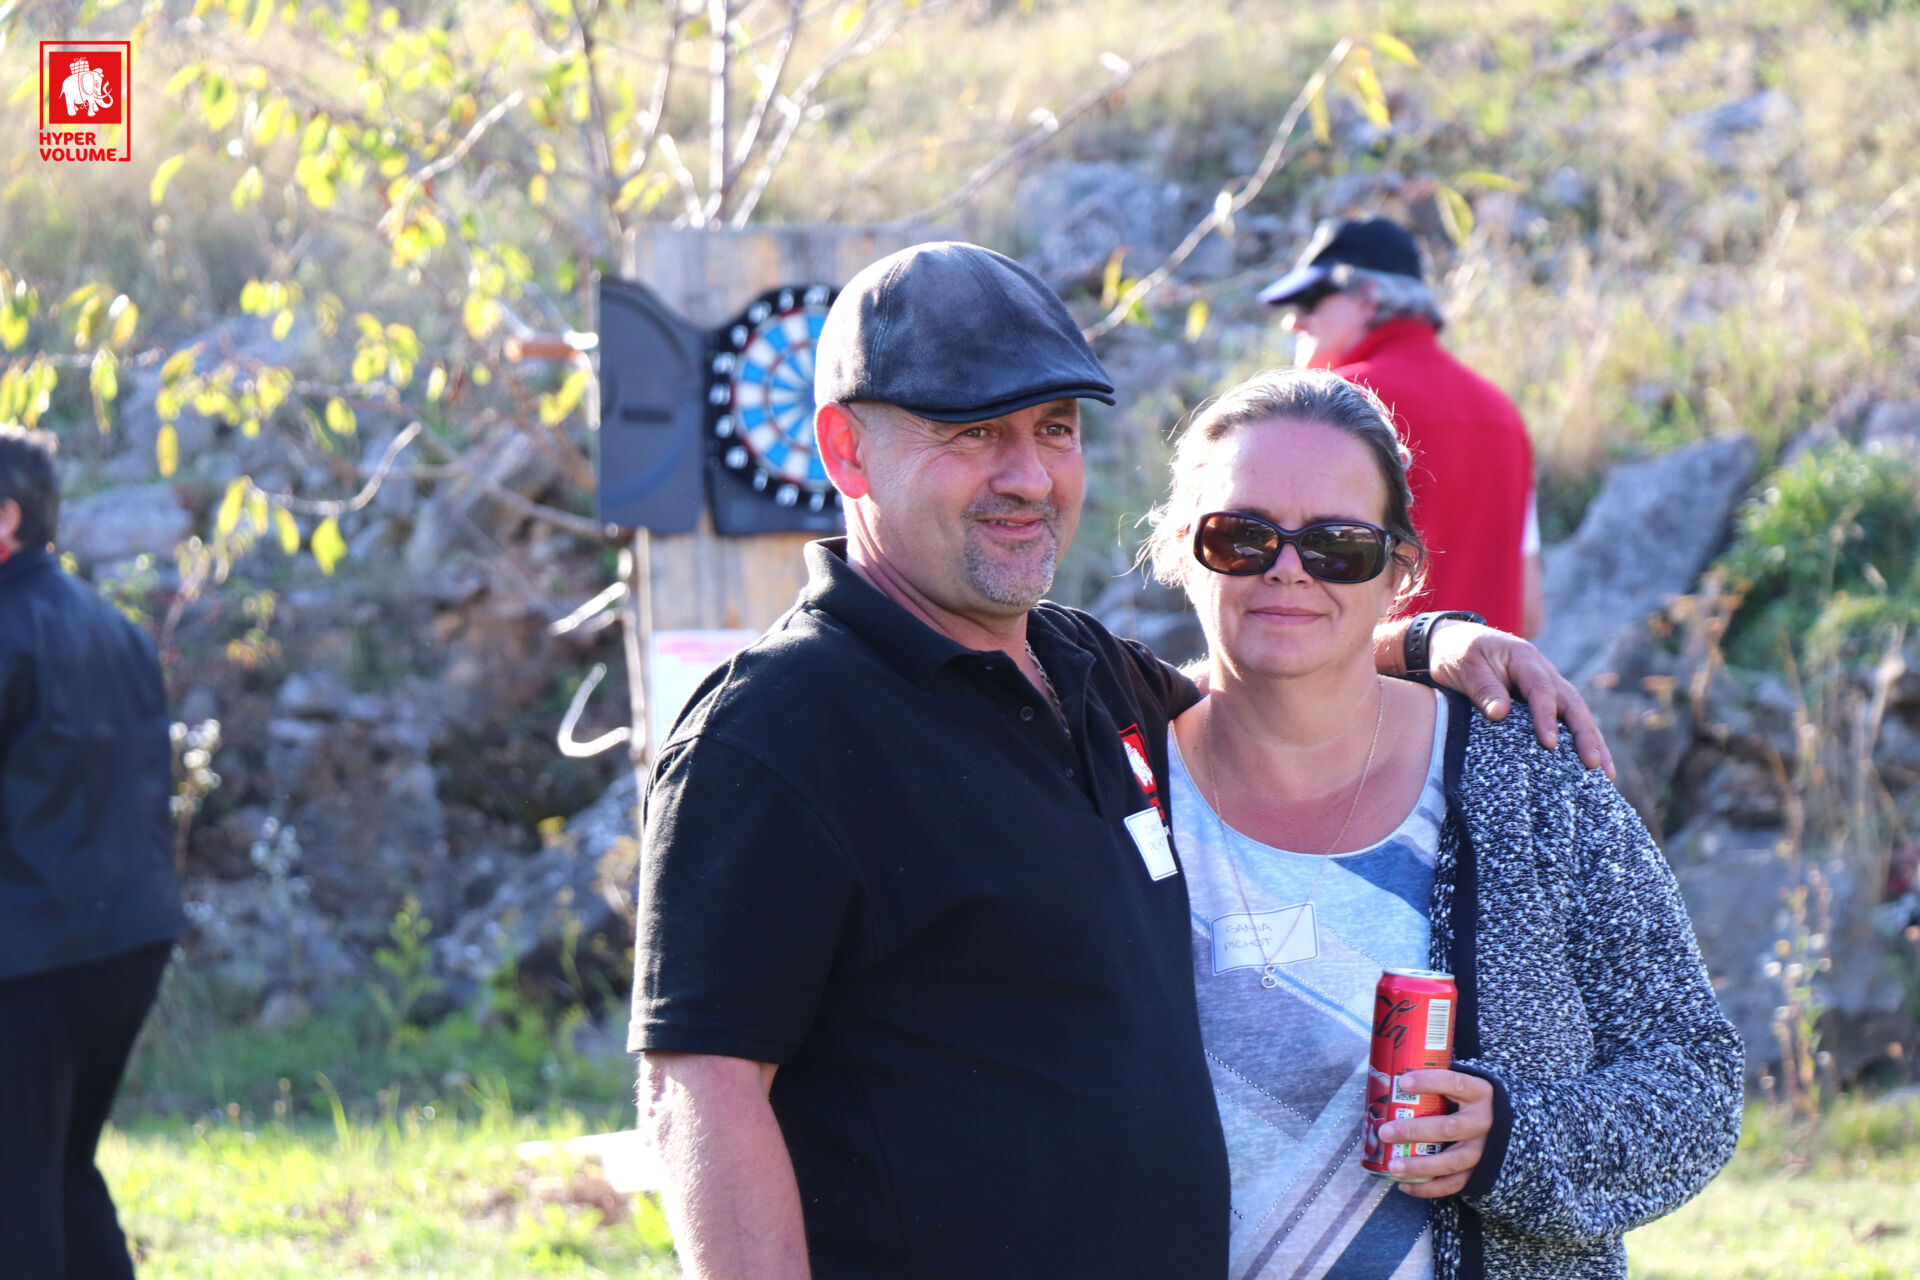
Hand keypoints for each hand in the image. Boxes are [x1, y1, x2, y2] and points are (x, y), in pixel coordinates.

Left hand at [1378, 1068, 1494, 1197]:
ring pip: (1450, 1162)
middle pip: (1447, 1128)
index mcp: (1479, 1093)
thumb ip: (1438, 1083)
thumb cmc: (1472, 1101)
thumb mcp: (1465, 1086)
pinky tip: (1404, 1185)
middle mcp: (1483, 1122)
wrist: (1512, 1126)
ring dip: (1419, 1166)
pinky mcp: (1479, 1173)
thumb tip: (1392, 1079)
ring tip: (1392, 1166)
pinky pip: (1453, 1184)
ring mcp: (1483, 1150)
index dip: (1429, 1082)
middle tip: (1385, 1132)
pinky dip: (1427, 1188)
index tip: (1402, 1083)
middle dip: (1414, 1131)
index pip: (1455, 1083)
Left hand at [1426, 621, 1614, 777]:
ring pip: (1577, 714)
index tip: (1550, 744)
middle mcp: (1543, 671)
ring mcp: (1548, 685)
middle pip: (1572, 703)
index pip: (1541, 690)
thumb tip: (1500, 714)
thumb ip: (1482, 687)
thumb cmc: (1459, 653)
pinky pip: (1568, 720)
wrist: (1455, 642)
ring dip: (1593, 742)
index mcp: (1524, 658)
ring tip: (1606, 774)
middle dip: (1585, 734)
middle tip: (1593, 764)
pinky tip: (1593, 766)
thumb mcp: (1464, 665)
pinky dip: (1582, 741)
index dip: (1547, 717)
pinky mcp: (1545, 701)